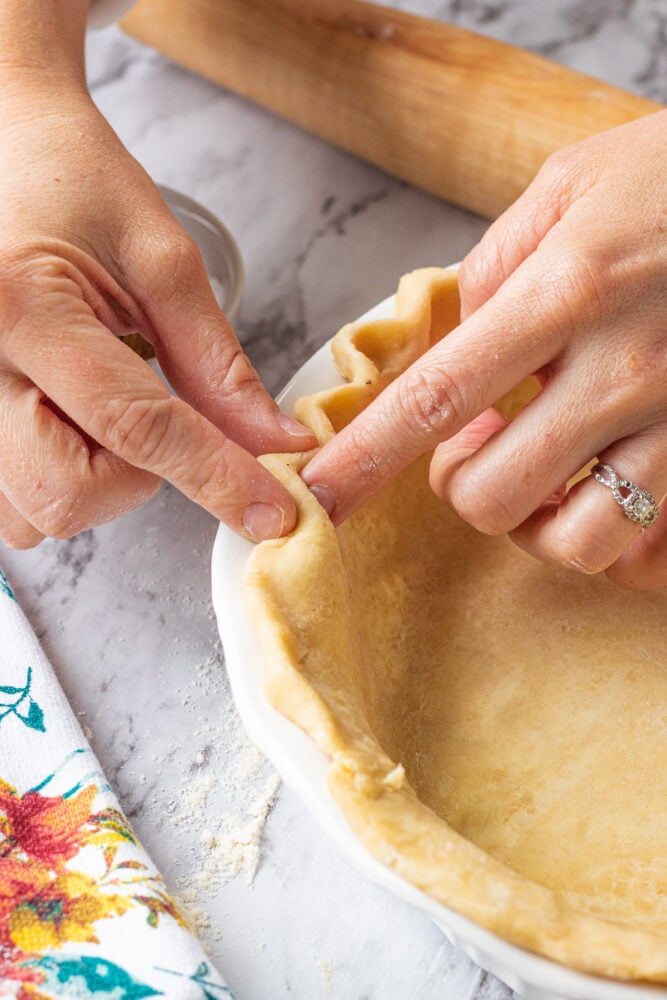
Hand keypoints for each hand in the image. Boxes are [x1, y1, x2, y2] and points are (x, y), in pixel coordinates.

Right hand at [0, 86, 315, 548]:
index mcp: (20, 304)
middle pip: (70, 492)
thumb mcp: (159, 261)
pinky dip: (62, 481)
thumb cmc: (74, 186)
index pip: (135, 424)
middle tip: (155, 412)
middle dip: (139, 477)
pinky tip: (71, 419)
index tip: (274, 514)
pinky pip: (12, 505)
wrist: (1, 149)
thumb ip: (218, 365)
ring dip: (98, 481)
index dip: (216, 475)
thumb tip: (276, 444)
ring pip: (38, 512)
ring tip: (102, 400)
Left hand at [302, 111, 666, 588]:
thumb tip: (455, 345)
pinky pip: (648, 552)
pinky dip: (611, 541)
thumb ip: (494, 266)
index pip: (437, 397)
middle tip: (482, 443)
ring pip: (574, 541)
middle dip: (463, 485)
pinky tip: (604, 491)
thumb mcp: (570, 187)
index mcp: (567, 292)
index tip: (321, 494)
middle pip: (492, 494)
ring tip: (545, 469)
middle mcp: (623, 369)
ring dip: (536, 519)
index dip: (367, 457)